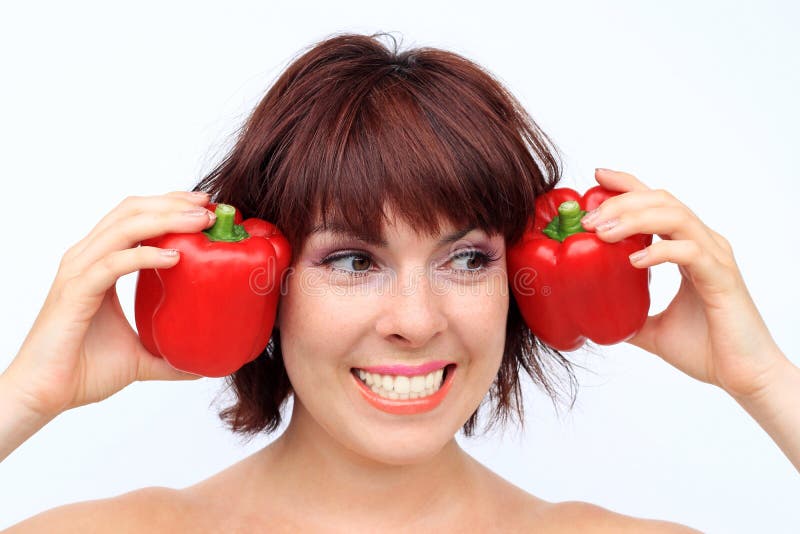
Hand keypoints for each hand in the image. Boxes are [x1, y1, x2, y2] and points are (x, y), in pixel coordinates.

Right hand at [3, 191, 215, 418]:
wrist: (45, 395)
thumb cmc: (82, 371)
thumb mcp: (139, 358)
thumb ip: (169, 357)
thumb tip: (199, 367)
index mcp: (99, 264)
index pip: (134, 218)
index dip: (169, 205)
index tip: (204, 207)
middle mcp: (87, 259)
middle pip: (131, 211)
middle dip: (172, 203)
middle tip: (208, 206)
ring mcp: (79, 272)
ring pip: (124, 227)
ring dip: (165, 219)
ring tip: (198, 222)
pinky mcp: (75, 292)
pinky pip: (113, 263)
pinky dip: (144, 255)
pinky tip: (174, 258)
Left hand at [580, 168, 783, 399]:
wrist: (744, 378)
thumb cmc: (707, 350)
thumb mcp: (652, 329)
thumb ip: (627, 315)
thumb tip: (594, 315)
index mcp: (690, 249)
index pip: (658, 204)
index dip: (629, 185)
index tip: (597, 177)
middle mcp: (705, 245)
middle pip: (662, 201)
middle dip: (621, 202)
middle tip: (588, 218)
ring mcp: (715, 258)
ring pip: (675, 217)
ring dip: (634, 219)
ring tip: (602, 233)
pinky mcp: (722, 278)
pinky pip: (689, 252)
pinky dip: (659, 251)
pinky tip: (633, 262)